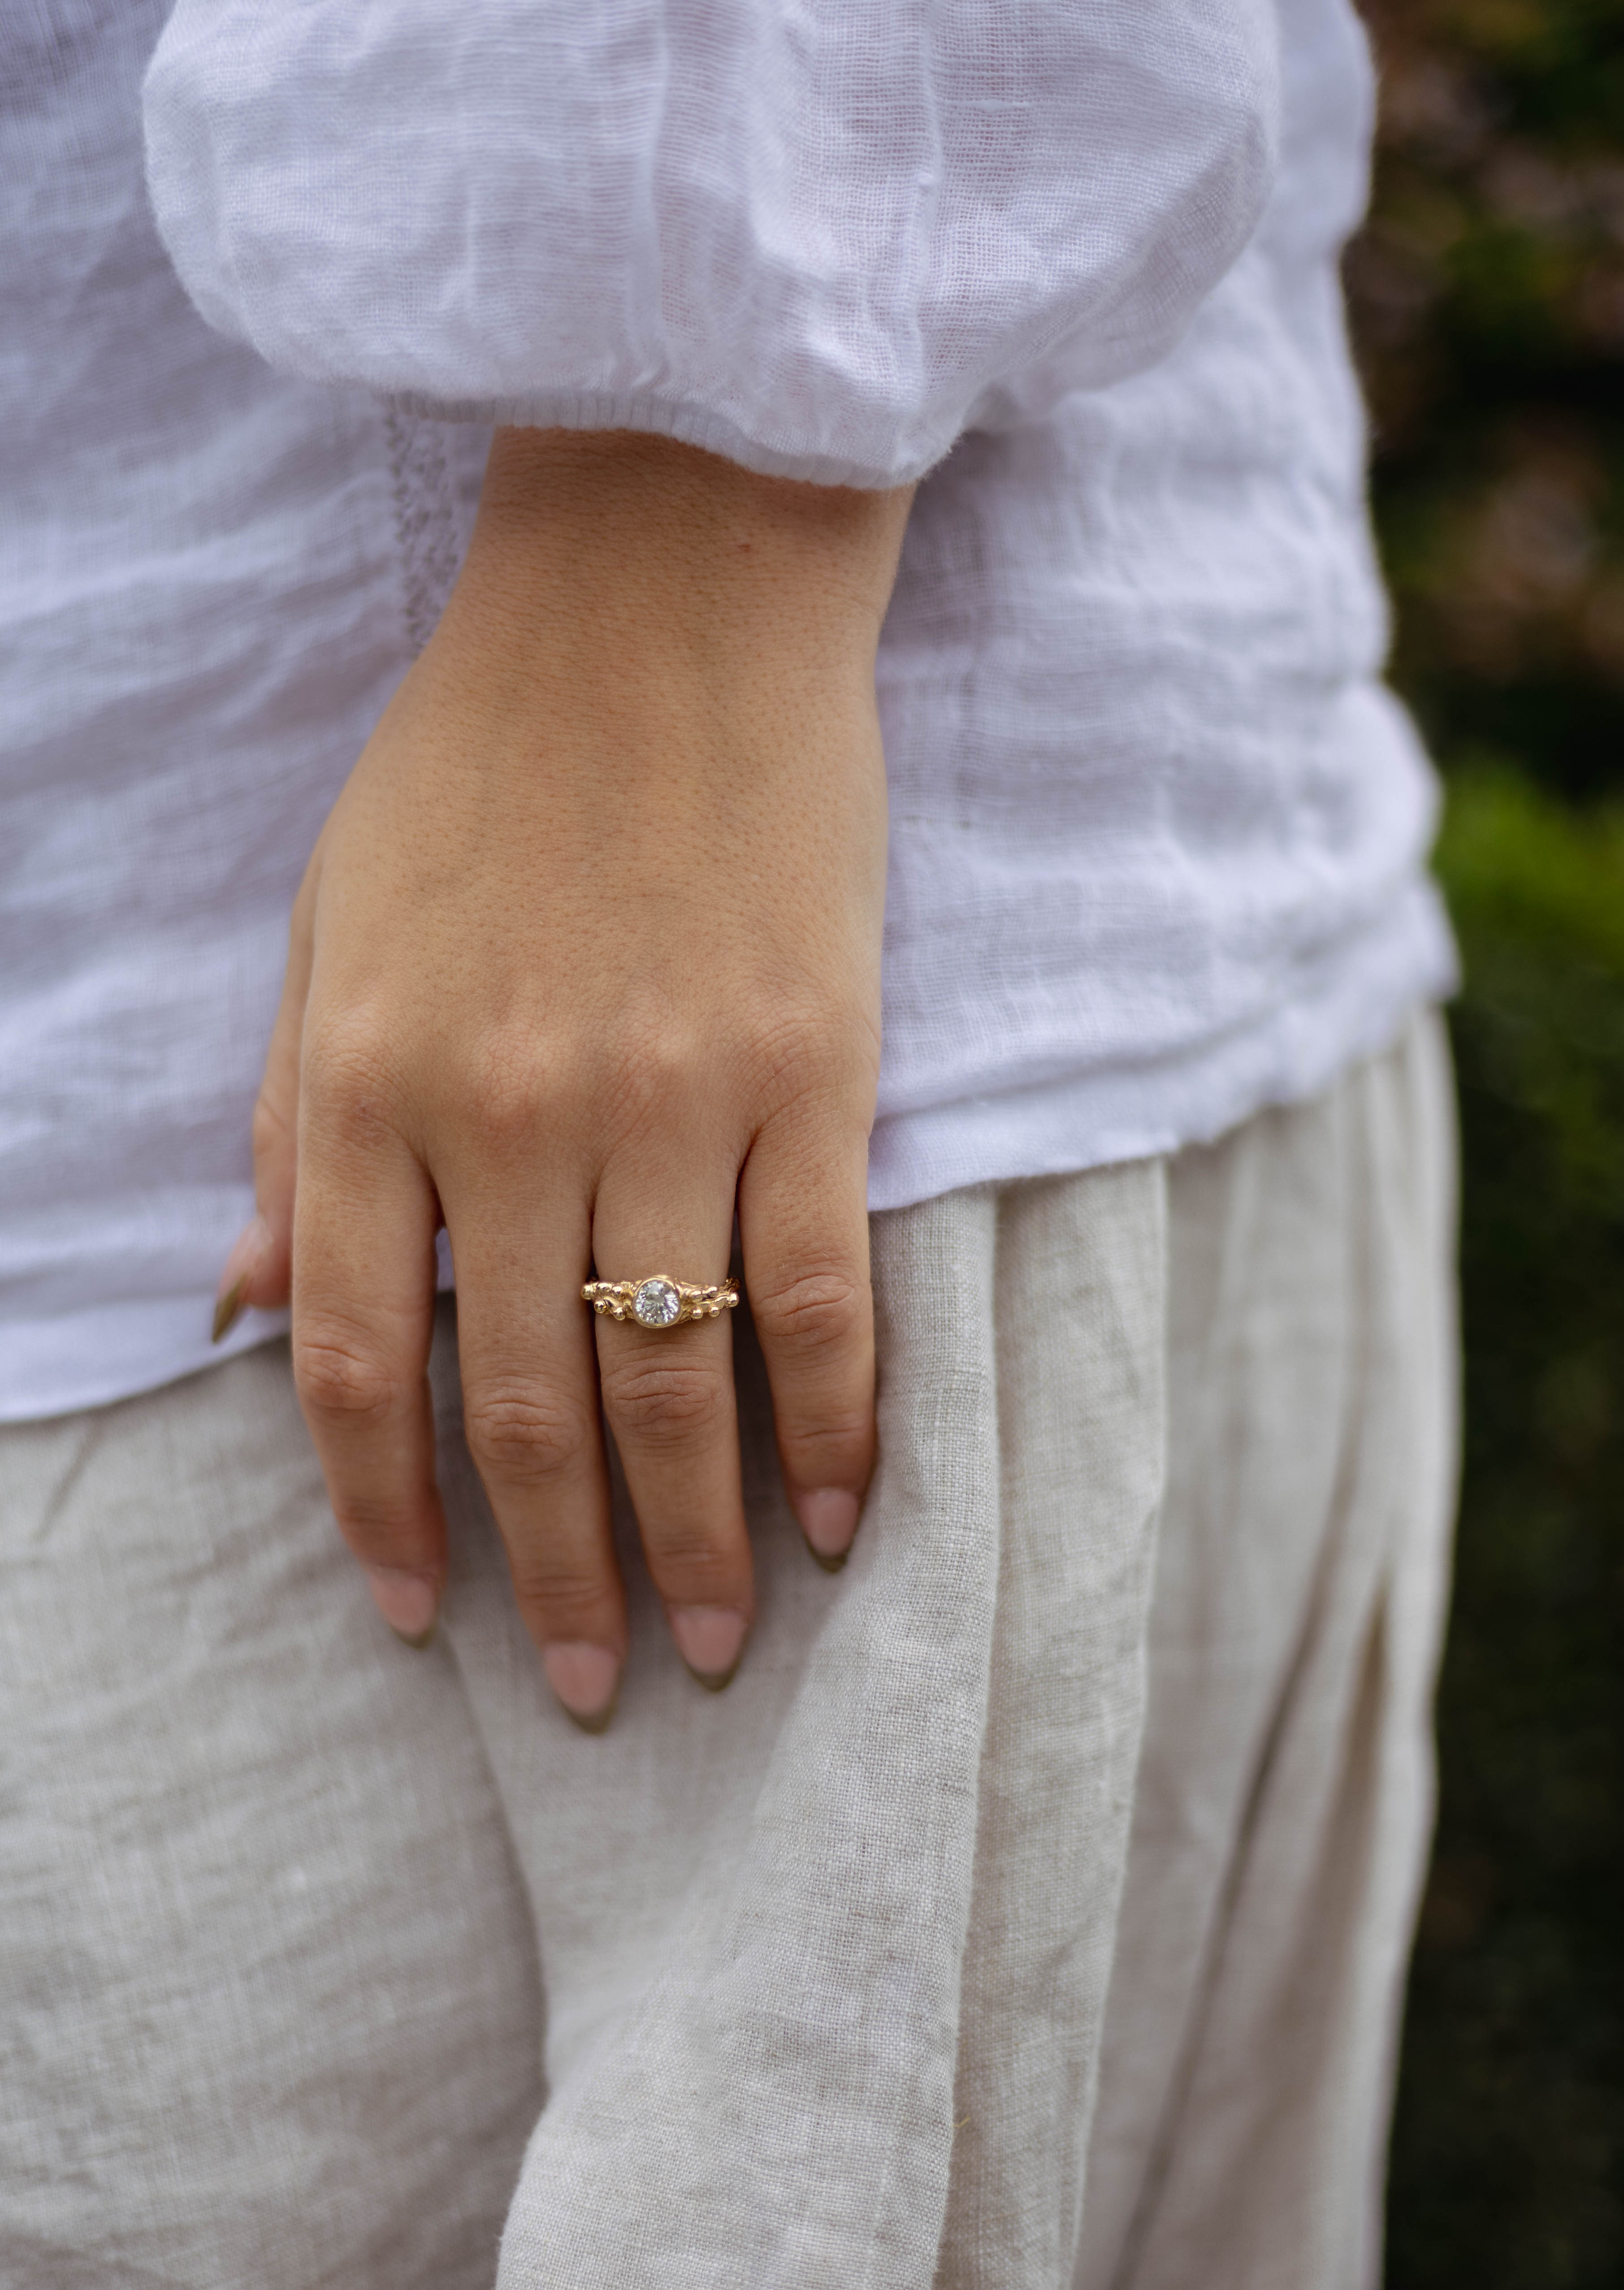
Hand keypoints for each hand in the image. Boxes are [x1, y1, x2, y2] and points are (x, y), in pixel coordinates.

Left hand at [215, 431, 910, 1725]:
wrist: (662, 589)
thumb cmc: (475, 757)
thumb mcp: (324, 928)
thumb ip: (286, 1129)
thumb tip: (240, 1310)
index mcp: (369, 1083)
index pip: (357, 1366)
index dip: (379, 1513)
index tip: (413, 1616)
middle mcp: (512, 1115)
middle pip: (524, 1407)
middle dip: (558, 1574)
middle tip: (599, 1690)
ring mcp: (672, 1098)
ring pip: (674, 1378)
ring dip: (698, 1538)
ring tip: (715, 1645)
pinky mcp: (812, 1069)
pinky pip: (819, 1291)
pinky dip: (832, 1422)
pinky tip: (840, 1519)